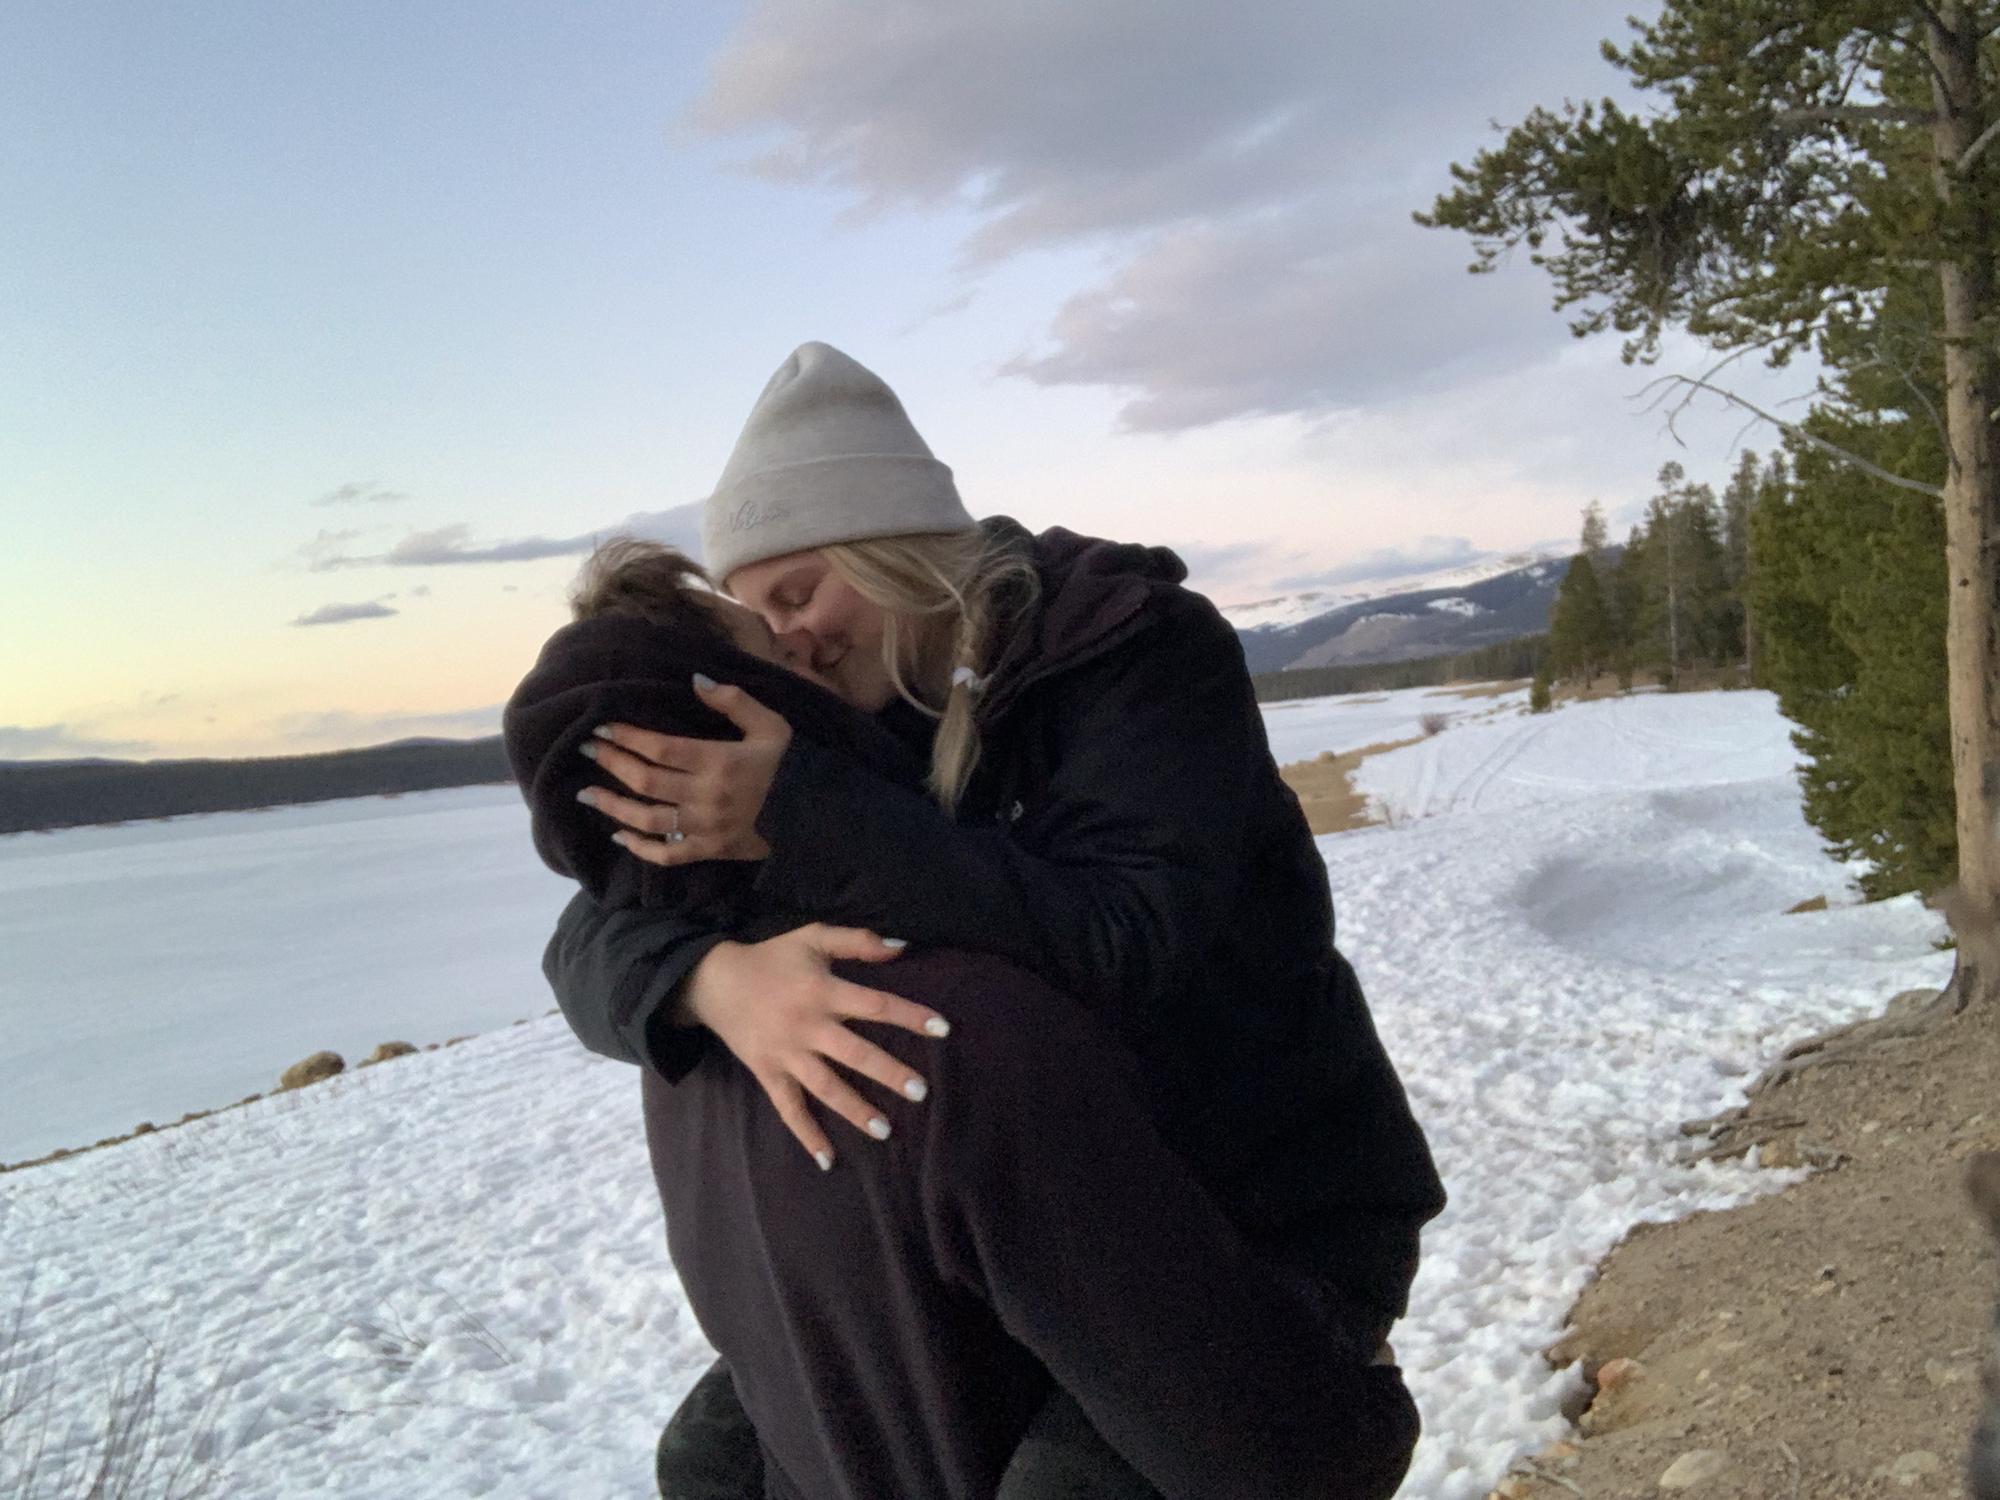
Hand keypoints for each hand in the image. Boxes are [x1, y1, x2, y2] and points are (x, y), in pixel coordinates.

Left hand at [580, 676, 788, 864]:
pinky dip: (640, 848)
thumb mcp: (772, 724)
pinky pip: (667, 854)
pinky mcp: (710, 851)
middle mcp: (706, 796)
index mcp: (720, 761)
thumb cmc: (792, 764)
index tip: (602, 727)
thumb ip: (733, 700)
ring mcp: (705, 828)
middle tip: (587, 749)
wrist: (818, 815)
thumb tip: (695, 680)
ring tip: (587, 793)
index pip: (661, 748)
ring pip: (648, 819)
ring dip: (613, 805)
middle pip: (646, 780)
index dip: (628, 737)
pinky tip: (619, 836)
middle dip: (612, 762)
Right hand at [684, 925, 949, 1169]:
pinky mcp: (768, 1074)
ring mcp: (787, 1054)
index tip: (943, 1030)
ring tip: (885, 1131)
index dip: (910, 1016)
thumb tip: (901, 947)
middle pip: (855, 1053)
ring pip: (826, 1087)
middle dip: (889, 1073)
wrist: (714, 982)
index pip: (875, 1006)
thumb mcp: (813, 936)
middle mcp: (807, 1026)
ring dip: (856, 1110)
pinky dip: (806, 1135)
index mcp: (822, 991)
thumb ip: (857, 940)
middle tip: (921, 1092)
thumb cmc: (772, 957)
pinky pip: (789, 1109)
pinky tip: (827, 1160)